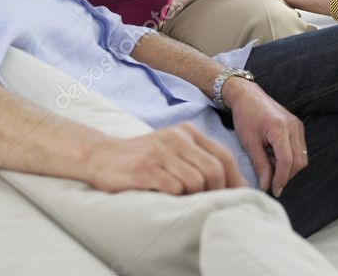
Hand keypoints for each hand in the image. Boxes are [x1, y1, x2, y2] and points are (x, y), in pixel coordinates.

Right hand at [84, 124, 246, 193]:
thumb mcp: (173, 149)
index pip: (224, 156)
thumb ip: (198, 160)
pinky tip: (166, 198)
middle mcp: (177, 138)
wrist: (100, 155)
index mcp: (188, 131)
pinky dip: (175, 198)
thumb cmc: (142, 158)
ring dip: (193, 197)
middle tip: (209, 205)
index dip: (235, 180)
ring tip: (182, 200)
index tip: (237, 198)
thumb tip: (231, 185)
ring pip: (196, 181)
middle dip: (217, 192)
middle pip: (214, 170)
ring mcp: (161, 152)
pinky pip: (174, 188)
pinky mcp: (145, 168)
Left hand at [222, 76, 306, 196]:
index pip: (287, 161)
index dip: (281, 178)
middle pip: (298, 161)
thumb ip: (260, 165)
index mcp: (279, 128)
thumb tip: (266, 186)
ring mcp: (297, 125)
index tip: (274, 190)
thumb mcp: (249, 142)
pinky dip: (290, 158)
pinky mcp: (297, 126)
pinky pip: (299, 148)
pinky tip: (274, 157)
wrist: (247, 95)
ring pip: (301, 157)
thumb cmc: (245, 116)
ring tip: (270, 166)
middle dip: (286, 175)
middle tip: (270, 181)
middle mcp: (293, 126)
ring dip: (288, 167)